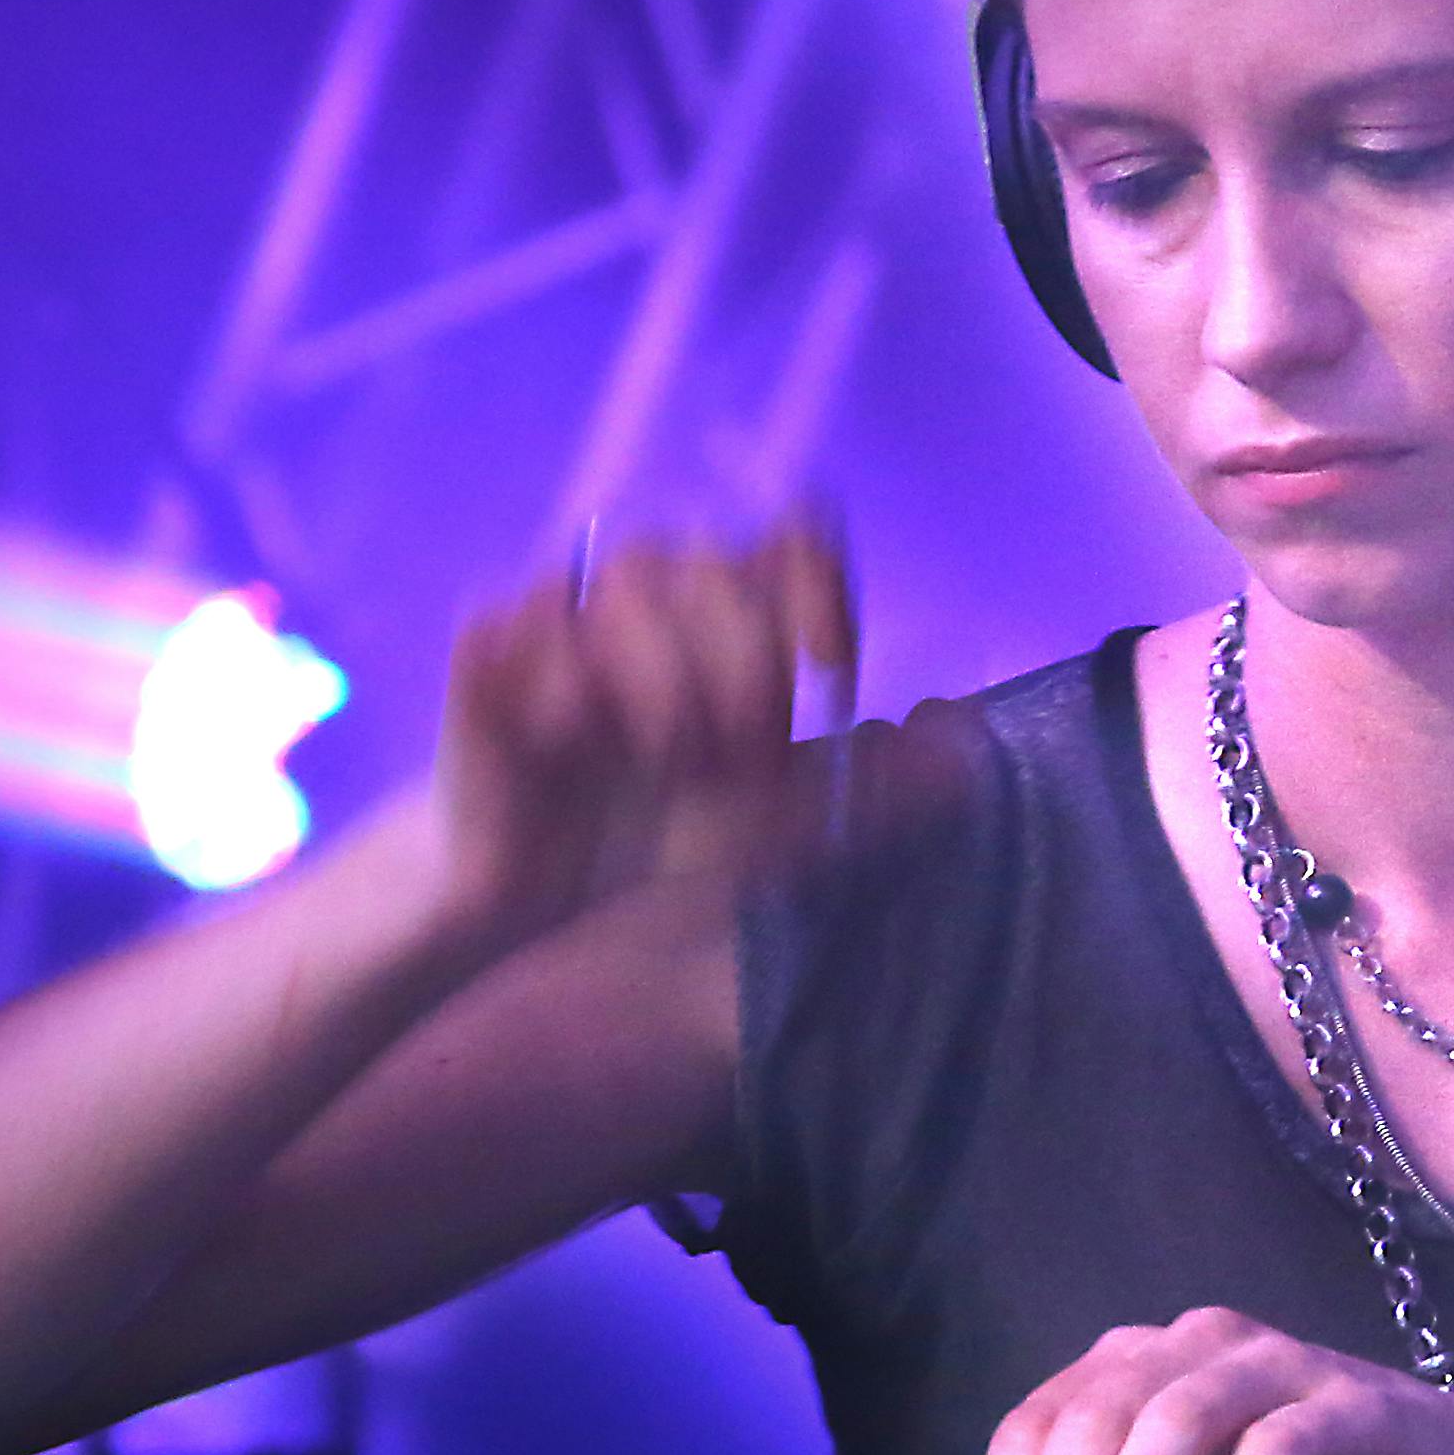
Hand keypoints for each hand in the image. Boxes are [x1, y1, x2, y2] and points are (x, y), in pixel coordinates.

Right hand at [413, 513, 854, 962]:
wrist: (544, 909)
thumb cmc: (665, 849)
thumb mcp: (783, 826)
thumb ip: (869, 788)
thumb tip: (967, 748)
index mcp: (724, 623)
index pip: (787, 545)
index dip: (817, 585)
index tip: (833, 666)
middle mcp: (650, 605)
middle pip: (712, 563)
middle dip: (743, 661)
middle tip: (737, 754)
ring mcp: (567, 620)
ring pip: (630, 579)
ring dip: (664, 673)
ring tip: (663, 758)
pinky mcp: (487, 655)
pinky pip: (529, 617)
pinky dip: (568, 679)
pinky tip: (581, 740)